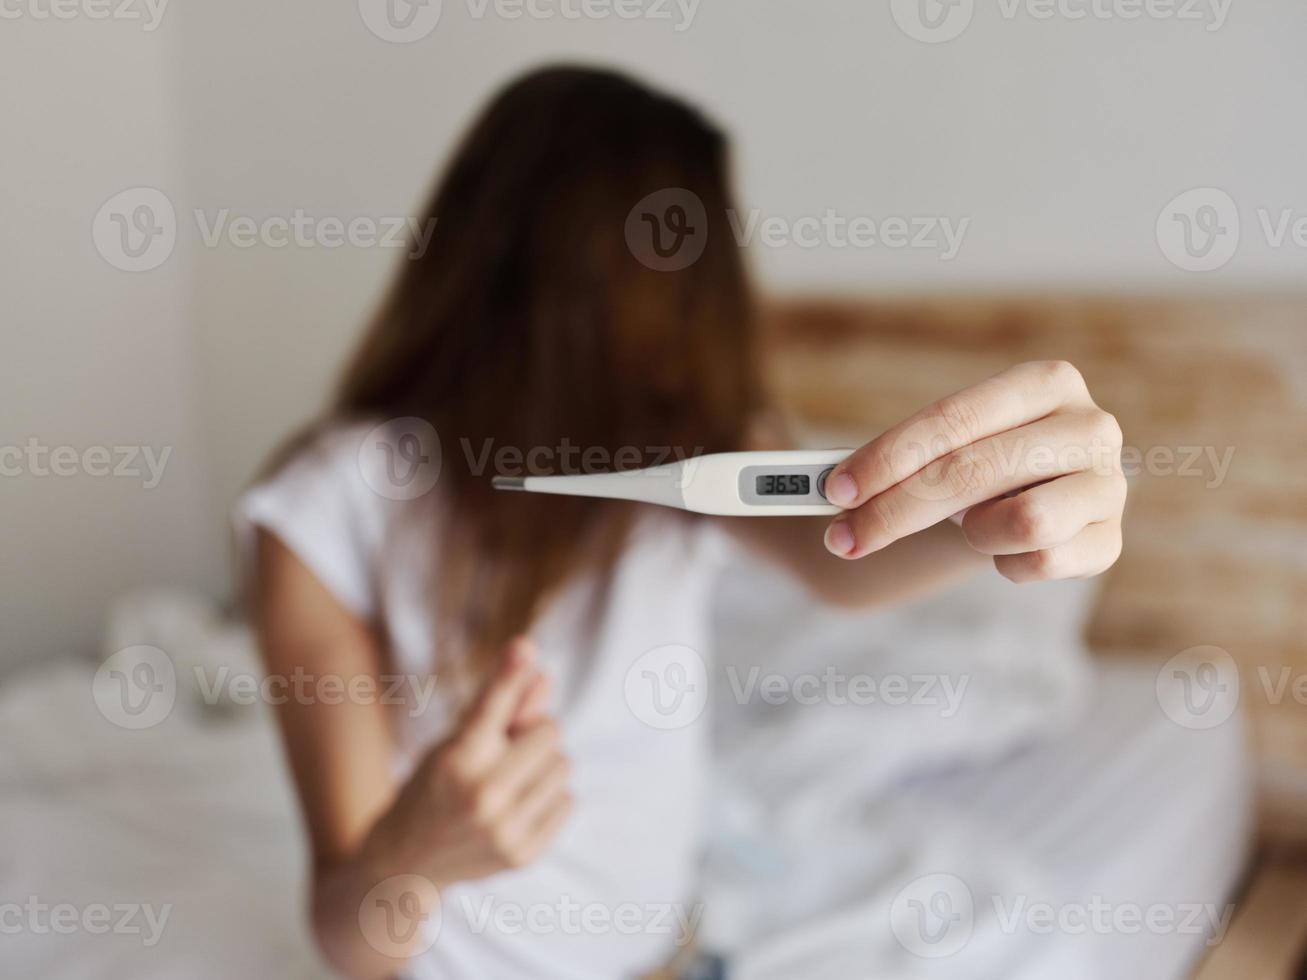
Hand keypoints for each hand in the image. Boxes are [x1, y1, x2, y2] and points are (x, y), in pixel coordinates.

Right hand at [363, 638, 572, 888]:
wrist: (408, 862)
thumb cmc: (435, 786)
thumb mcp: (453, 741)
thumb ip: (500, 704)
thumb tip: (538, 665)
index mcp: (456, 760)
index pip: (493, 706)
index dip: (510, 674)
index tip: (523, 646)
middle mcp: (481, 796)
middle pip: (549, 732)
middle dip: (534, 734)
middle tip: (507, 750)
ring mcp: (504, 830)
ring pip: (564, 765)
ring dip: (545, 766)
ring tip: (511, 780)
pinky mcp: (523, 856)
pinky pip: (568, 801)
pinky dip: (551, 798)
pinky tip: (519, 806)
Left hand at [821, 360, 1125, 581]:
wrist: (1029, 498)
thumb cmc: (975, 462)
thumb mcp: (939, 445)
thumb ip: (892, 456)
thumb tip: (807, 471)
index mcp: (1046, 382)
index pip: (953, 419)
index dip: (888, 456)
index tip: (836, 489)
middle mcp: (1090, 426)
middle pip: (974, 472)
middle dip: (897, 509)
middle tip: (844, 538)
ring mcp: (1109, 485)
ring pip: (1023, 521)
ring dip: (975, 531)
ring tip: (970, 524)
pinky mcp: (1110, 541)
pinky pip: (1041, 562)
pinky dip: (1006, 562)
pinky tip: (1005, 546)